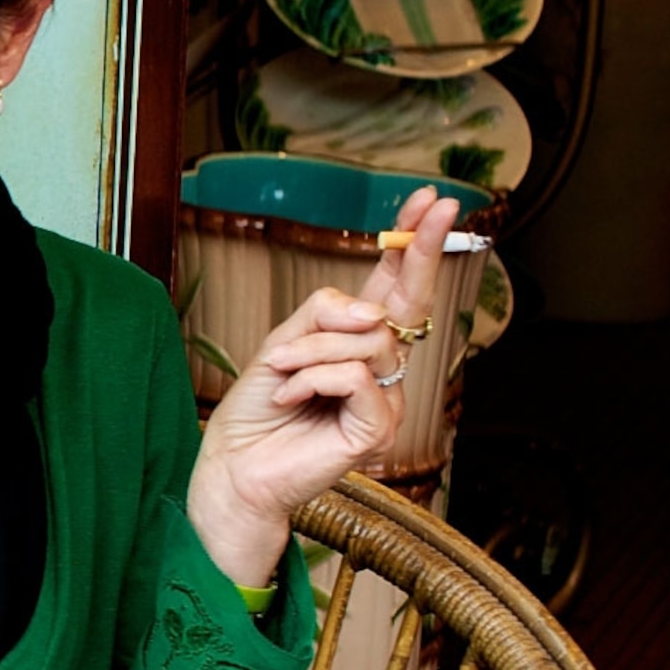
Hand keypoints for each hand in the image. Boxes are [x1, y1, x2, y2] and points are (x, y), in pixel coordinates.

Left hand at [186, 185, 462, 584]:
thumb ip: (322, 314)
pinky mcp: (379, 429)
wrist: (233, 467)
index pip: (392, 290)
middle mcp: (380, 372)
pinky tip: (293, 399)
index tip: (428, 203)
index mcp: (355, 347)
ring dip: (312, 350)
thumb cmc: (256, 411)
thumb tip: (373, 309)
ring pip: (368, 340)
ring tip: (283, 376)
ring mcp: (385, 401)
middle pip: (406, 304)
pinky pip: (356, 376)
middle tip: (435, 208)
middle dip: (420, 251)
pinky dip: (313, 379)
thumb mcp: (281, 344)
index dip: (410, 247)